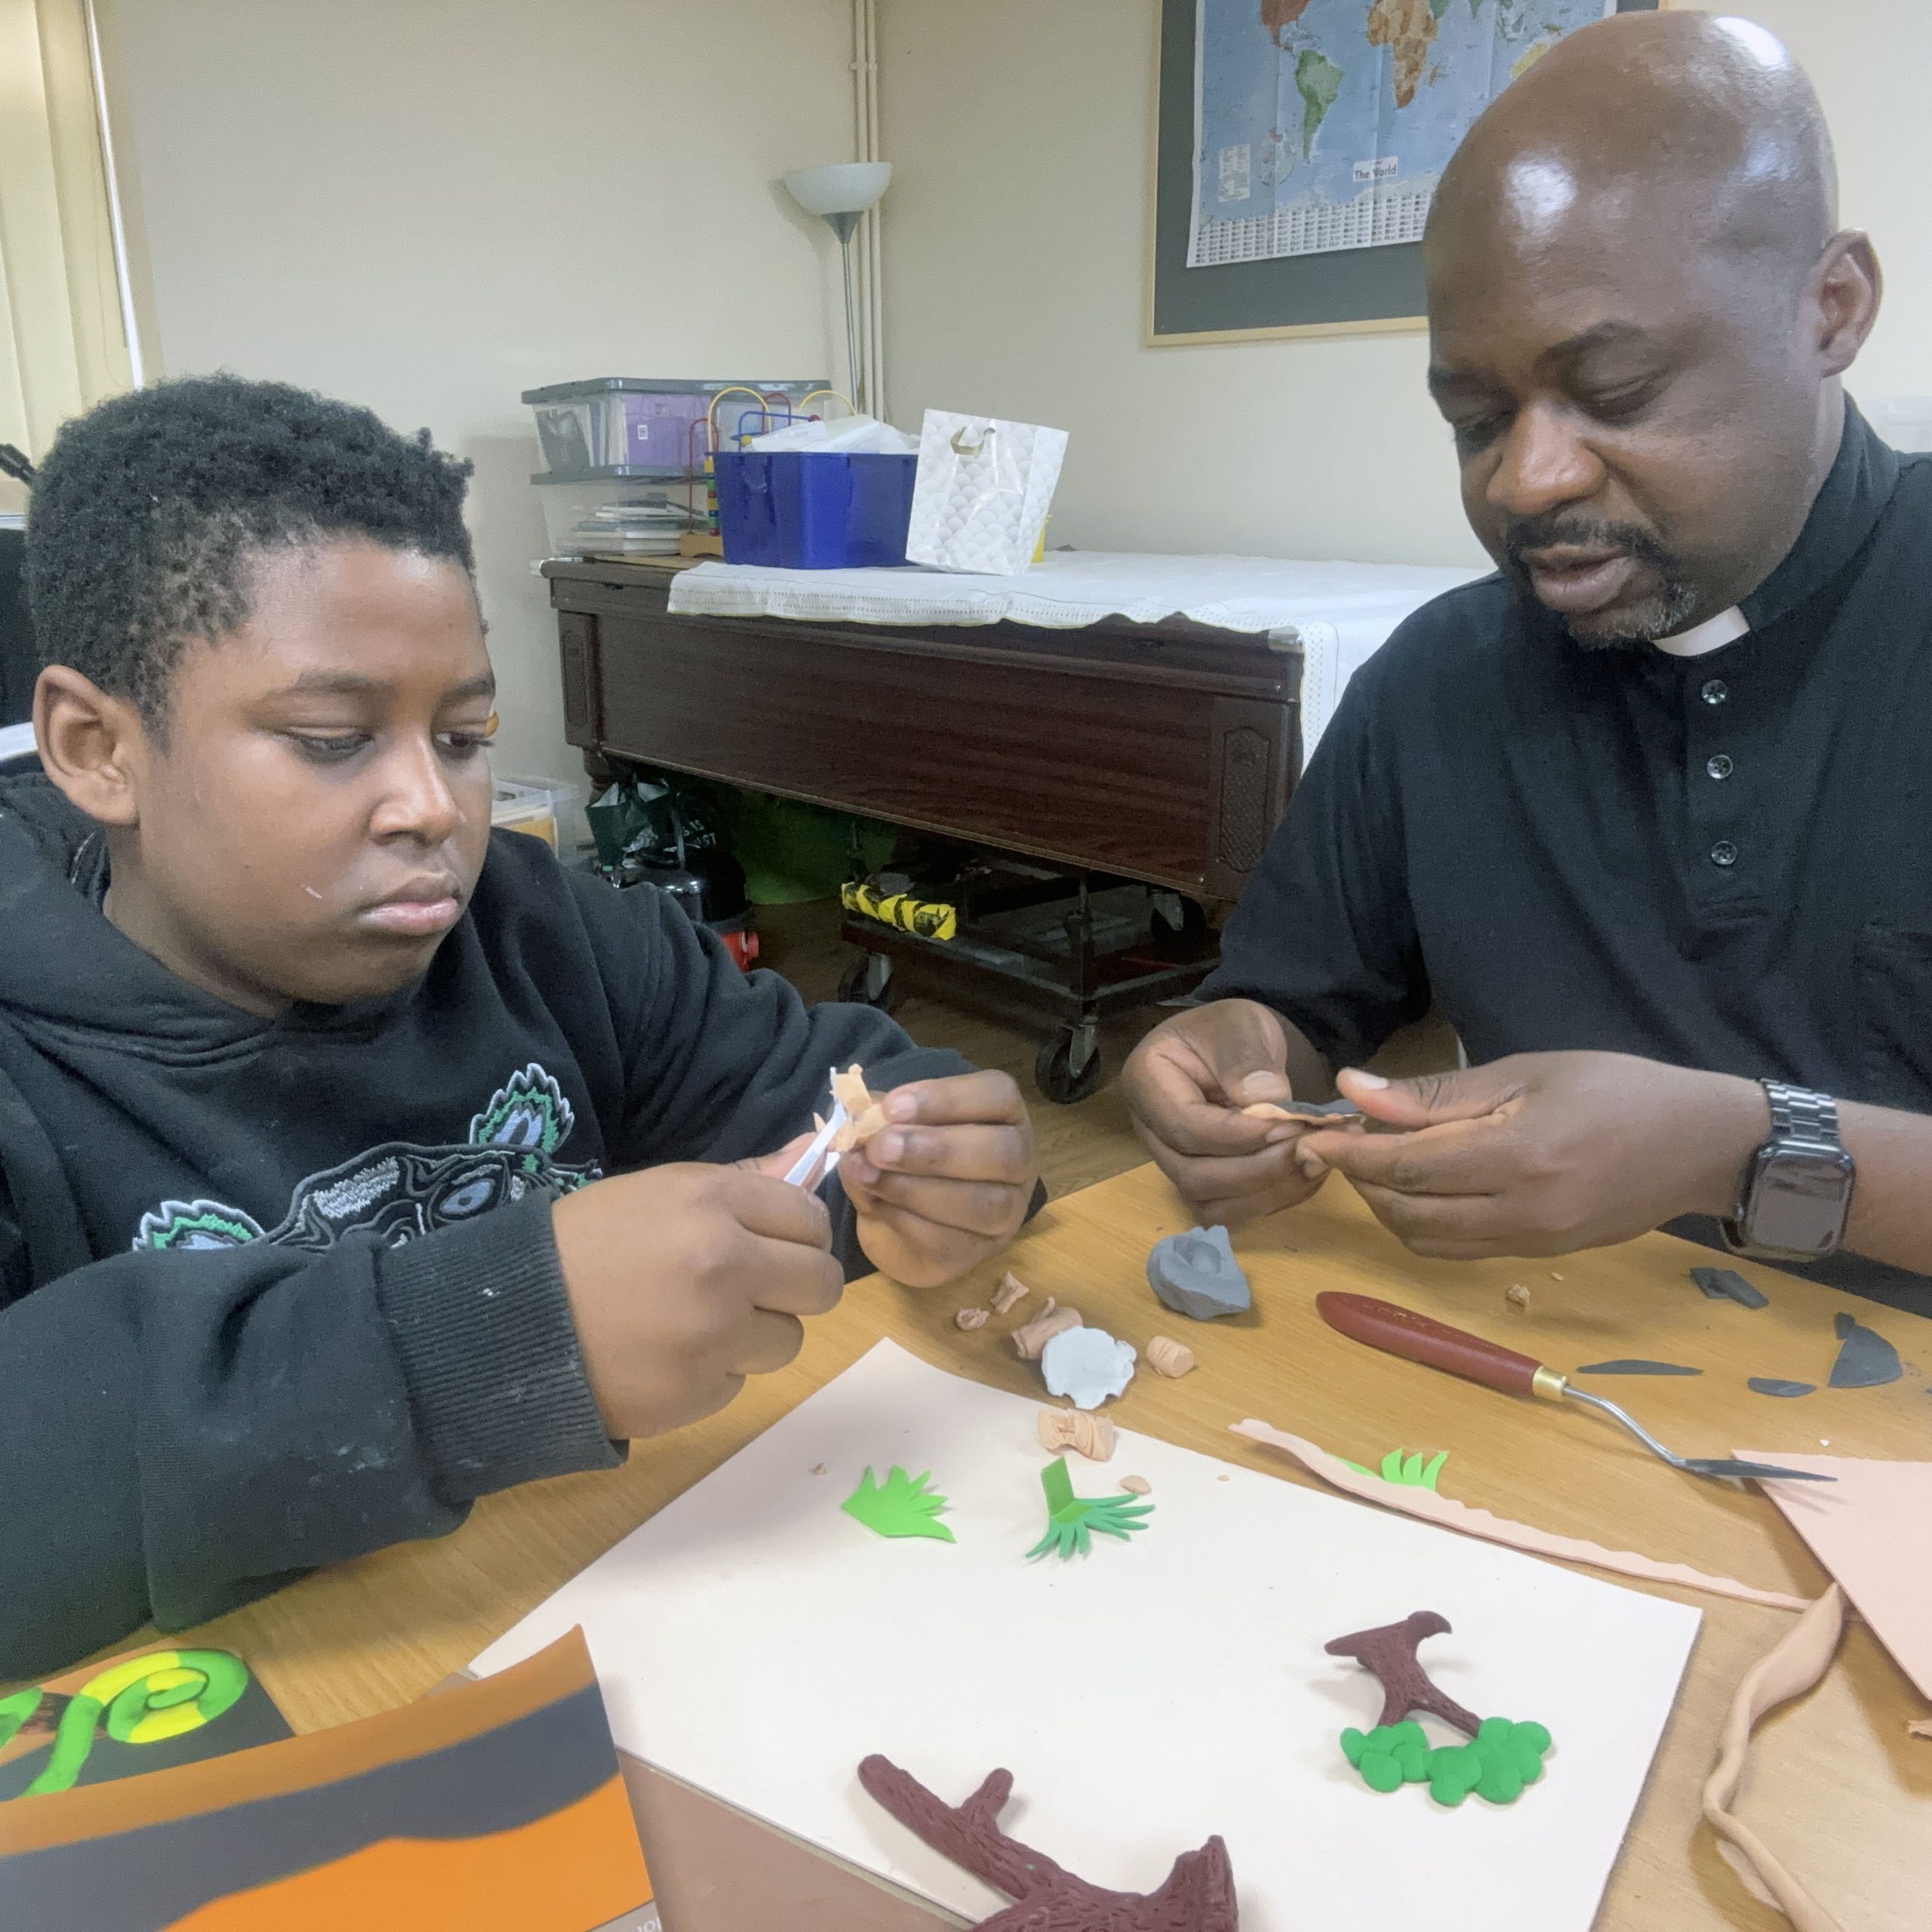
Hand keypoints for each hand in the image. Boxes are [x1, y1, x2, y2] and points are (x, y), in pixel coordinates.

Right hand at [551, 1164, 843, 1438]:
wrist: (508, 1323)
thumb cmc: (583, 1243)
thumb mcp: (659, 1191)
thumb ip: (746, 1179)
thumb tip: (816, 1149)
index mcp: (711, 1202)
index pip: (810, 1218)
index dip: (797, 1234)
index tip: (772, 1244)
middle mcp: (724, 1265)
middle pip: (821, 1284)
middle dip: (795, 1286)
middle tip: (752, 1289)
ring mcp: (714, 1335)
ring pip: (788, 1340)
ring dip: (754, 1335)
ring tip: (696, 1324)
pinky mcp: (697, 1393)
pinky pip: (739, 1383)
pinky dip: (713, 1374)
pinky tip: (666, 1356)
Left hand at [838, 1071, 1036, 1287]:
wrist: (899, 1217)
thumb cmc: (905, 1155)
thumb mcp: (890, 1126)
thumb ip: (879, 1119)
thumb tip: (858, 1121)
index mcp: (1003, 1113)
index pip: (996, 1095)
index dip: (946, 1098)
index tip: (892, 1106)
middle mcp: (1019, 1160)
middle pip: (1001, 1153)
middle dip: (936, 1150)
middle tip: (881, 1148)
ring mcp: (1007, 1211)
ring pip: (982, 1204)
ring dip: (916, 1190)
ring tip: (868, 1176)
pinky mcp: (980, 1251)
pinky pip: (951, 1242)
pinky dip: (906, 1221)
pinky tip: (875, 1204)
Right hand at [1119, 998, 1326, 1224]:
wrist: (1240, 1048)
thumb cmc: (1233, 1030)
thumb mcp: (1240, 1025)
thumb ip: (1246, 1058)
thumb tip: (1266, 1101)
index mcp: (1146, 1081)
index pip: (1186, 1126)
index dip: (1239, 1135)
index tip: (1291, 1125)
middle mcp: (1150, 1130)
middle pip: (1193, 1175)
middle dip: (1256, 1169)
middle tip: (1308, 1147)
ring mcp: (1173, 1161)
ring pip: (1209, 1203)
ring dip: (1266, 1191)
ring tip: (1312, 1162)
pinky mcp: (1201, 1181)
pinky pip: (1229, 1210)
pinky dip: (1269, 1200)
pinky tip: (1304, 1175)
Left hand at [1292, 1052, 1765, 1258]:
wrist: (1702, 1145)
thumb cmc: (1618, 1089)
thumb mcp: (1528, 1071)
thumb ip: (1439, 1092)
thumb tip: (1356, 1091)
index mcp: (1519, 1156)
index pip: (1407, 1166)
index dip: (1351, 1153)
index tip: (1312, 1135)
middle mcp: (1521, 1213)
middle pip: (1407, 1213)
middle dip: (1363, 1182)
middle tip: (1344, 1143)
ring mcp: (1532, 1244)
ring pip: (1427, 1241)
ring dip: (1388, 1208)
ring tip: (1378, 1164)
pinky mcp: (1540, 1258)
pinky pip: (1461, 1250)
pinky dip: (1424, 1225)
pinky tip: (1420, 1188)